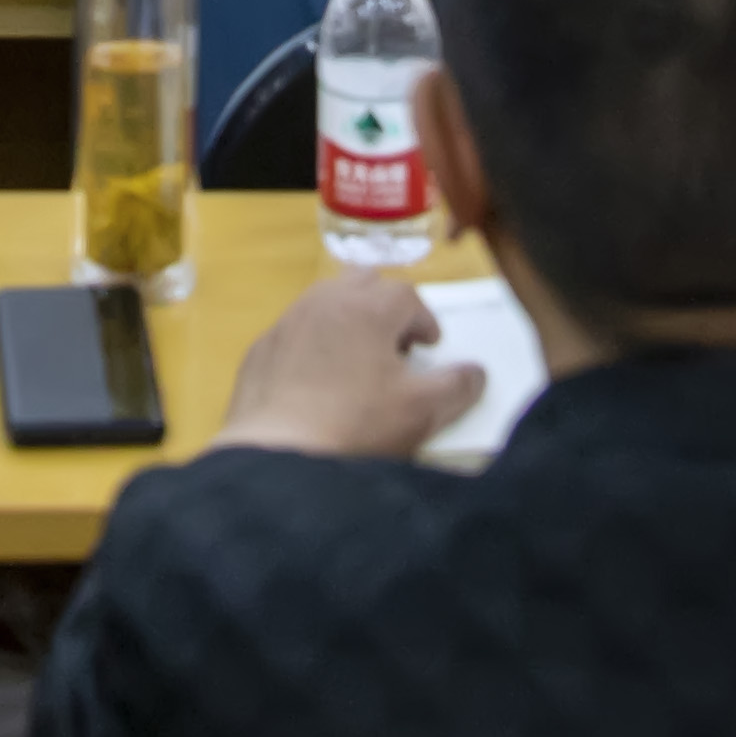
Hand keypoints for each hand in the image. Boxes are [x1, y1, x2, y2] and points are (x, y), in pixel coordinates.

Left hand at [208, 272, 483, 460]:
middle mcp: (325, 302)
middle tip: (395, 345)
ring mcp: (287, 324)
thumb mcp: (422, 411)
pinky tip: (315, 384)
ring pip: (324, 303)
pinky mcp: (260, 351)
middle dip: (385, 307)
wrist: (276, 453)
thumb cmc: (357, 426)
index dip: (425, 321)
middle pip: (363, 283)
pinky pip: (294, 334)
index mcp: (368, 308)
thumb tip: (475, 372)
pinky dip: (312, 346)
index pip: (407, 296)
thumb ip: (457, 386)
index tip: (429, 349)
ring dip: (347, 321)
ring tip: (357, 360)